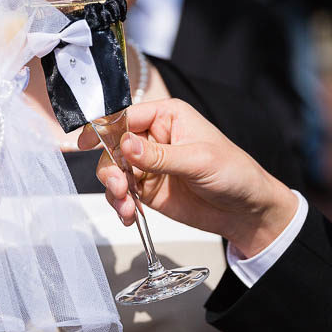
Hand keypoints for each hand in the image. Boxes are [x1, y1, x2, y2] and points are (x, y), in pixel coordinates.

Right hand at [79, 97, 292, 255]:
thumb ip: (160, 156)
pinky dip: (120, 205)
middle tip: (119, 188)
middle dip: (110, 168)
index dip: (104, 127)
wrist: (245, 210)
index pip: (127, 116)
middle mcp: (155, 137)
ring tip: (127, 208)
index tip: (86, 143)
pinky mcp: (148, 189)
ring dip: (114, 191)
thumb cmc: (233, 173)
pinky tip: (129, 216)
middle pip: (113, 146)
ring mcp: (149, 164)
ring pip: (114, 171)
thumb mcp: (198, 160)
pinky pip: (121, 193)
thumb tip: (125, 145)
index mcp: (169, 116)